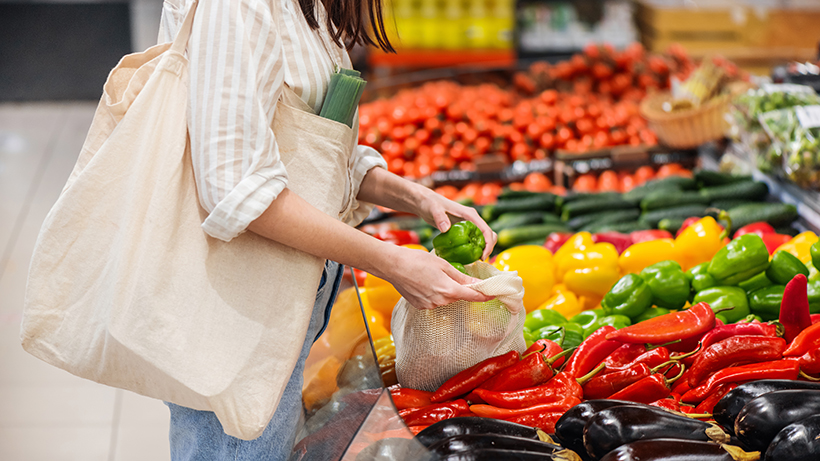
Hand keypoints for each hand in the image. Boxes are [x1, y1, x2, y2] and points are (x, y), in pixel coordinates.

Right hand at [378, 246, 492, 309]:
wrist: (392, 266)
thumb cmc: (417, 260)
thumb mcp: (443, 265)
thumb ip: (462, 277)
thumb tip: (478, 284)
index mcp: (448, 289)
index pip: (473, 297)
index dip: (485, 296)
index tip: (494, 294)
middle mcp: (440, 301)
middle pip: (458, 297)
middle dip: (461, 288)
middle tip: (453, 274)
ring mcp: (429, 305)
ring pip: (446, 298)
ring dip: (446, 289)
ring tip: (433, 275)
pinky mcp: (420, 306)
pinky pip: (434, 300)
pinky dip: (434, 292)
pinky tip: (425, 282)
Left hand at [415, 189, 497, 259]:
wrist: (425, 202)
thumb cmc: (429, 203)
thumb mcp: (433, 209)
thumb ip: (439, 217)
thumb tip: (446, 229)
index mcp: (469, 214)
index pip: (486, 230)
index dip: (488, 244)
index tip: (482, 257)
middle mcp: (472, 218)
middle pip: (489, 234)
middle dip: (488, 248)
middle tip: (479, 260)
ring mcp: (468, 224)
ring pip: (483, 237)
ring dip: (482, 248)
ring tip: (473, 260)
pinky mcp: (463, 229)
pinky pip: (473, 239)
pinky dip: (474, 248)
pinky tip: (466, 256)